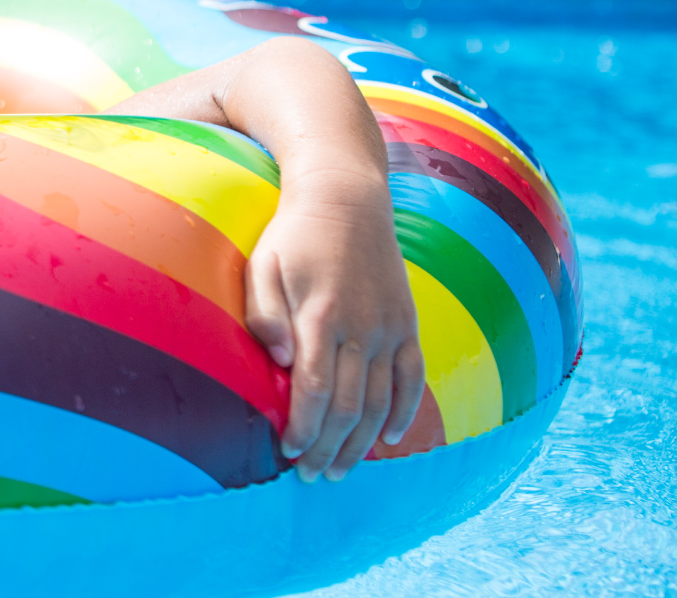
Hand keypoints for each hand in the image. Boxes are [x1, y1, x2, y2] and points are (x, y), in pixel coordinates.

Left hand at [243, 171, 424, 481]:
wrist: (347, 200)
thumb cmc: (293, 236)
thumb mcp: (263, 266)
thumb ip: (265, 314)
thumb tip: (278, 361)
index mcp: (321, 315)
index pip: (315, 388)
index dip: (304, 426)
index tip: (288, 451)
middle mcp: (362, 327)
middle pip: (349, 405)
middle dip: (328, 447)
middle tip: (310, 475)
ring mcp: (390, 327)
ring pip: (380, 401)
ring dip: (361, 442)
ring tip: (341, 470)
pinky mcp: (407, 324)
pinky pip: (412, 378)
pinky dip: (404, 413)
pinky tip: (388, 440)